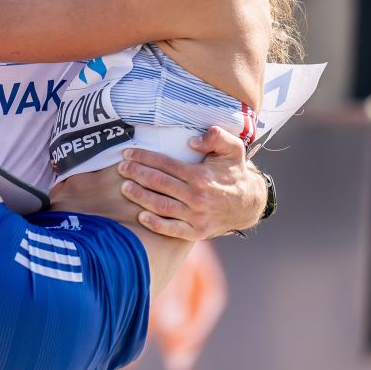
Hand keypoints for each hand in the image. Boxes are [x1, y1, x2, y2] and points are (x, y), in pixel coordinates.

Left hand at [116, 127, 266, 239]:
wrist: (249, 204)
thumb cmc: (234, 172)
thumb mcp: (233, 149)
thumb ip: (217, 137)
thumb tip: (192, 141)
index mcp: (202, 176)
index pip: (166, 164)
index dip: (144, 157)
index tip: (128, 153)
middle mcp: (198, 197)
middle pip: (158, 183)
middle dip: (136, 174)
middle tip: (121, 167)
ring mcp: (197, 217)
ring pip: (161, 206)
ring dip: (139, 196)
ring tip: (125, 187)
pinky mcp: (197, 232)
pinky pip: (171, 230)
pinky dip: (155, 224)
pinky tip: (140, 216)